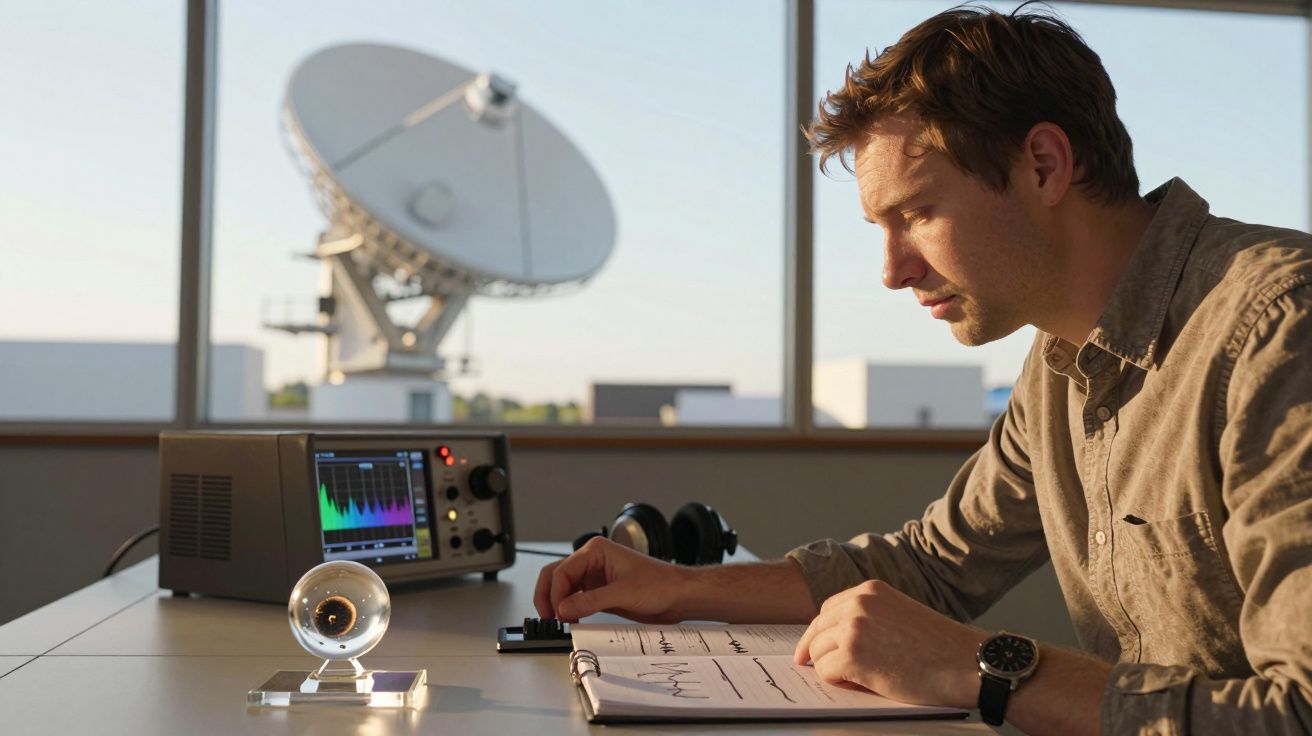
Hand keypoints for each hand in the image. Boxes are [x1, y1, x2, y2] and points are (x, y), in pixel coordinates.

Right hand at [533, 537, 691, 622]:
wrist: (679, 596)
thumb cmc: (660, 584)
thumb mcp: (623, 593)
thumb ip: (590, 601)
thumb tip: (564, 609)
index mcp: (596, 551)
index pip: (562, 571)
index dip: (556, 594)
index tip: (558, 613)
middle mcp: (592, 561)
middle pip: (556, 576)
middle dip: (549, 597)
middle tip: (549, 618)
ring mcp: (594, 577)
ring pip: (563, 589)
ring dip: (558, 605)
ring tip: (560, 622)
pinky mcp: (599, 592)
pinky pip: (575, 600)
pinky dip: (569, 611)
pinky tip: (572, 622)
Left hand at [793, 579, 986, 707]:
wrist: (967, 663)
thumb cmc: (940, 648)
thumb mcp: (900, 615)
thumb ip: (871, 618)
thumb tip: (838, 638)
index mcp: (870, 590)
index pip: (829, 609)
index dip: (821, 630)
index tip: (814, 644)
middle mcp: (858, 603)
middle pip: (817, 628)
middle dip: (812, 648)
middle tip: (805, 663)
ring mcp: (853, 628)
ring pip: (818, 651)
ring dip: (829, 667)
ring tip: (851, 679)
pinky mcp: (852, 655)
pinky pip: (826, 671)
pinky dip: (836, 682)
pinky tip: (856, 685)